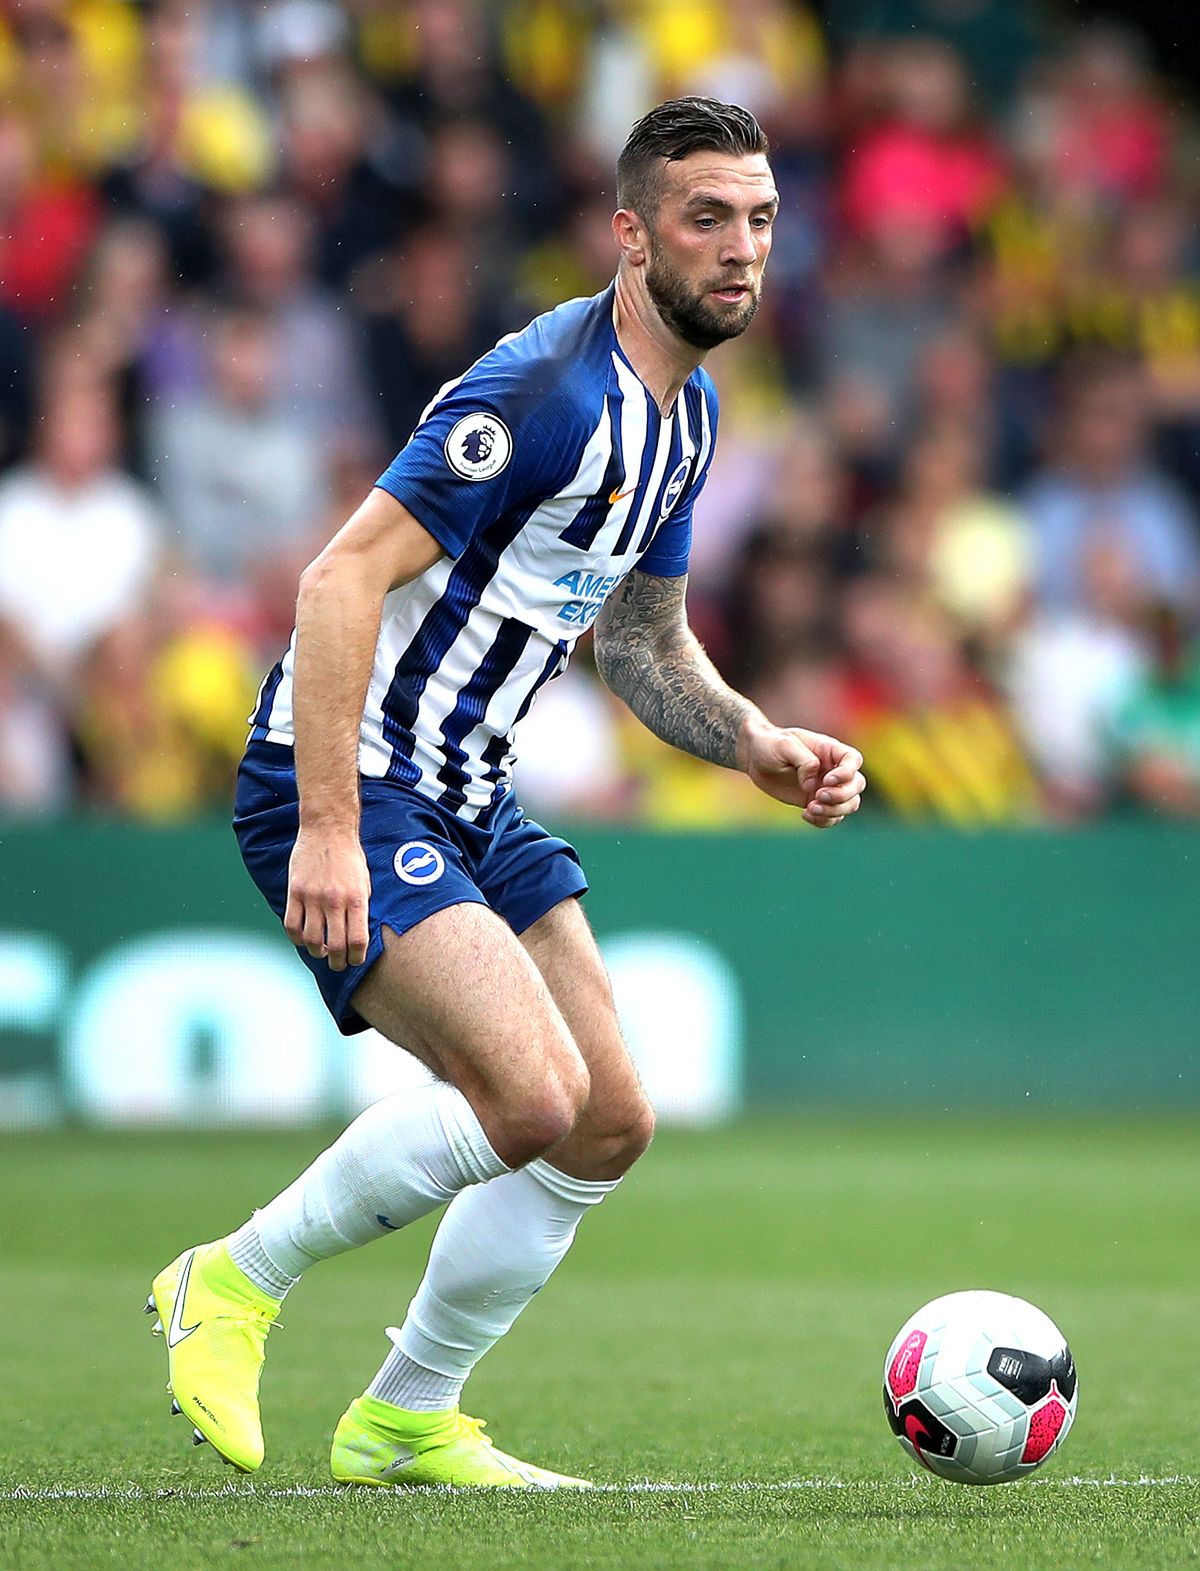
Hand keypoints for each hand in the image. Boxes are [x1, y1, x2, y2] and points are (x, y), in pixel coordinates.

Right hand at [284, 827, 371, 970]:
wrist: (328, 830)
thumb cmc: (350, 857)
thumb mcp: (365, 882)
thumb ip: (361, 908)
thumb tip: (357, 936)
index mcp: (357, 898)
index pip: (357, 940)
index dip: (356, 957)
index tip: (355, 961)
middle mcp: (334, 900)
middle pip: (334, 945)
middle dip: (337, 962)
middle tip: (337, 964)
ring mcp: (312, 897)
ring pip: (310, 939)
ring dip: (316, 952)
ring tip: (320, 952)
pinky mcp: (294, 891)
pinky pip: (291, 925)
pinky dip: (296, 939)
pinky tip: (303, 939)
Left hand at [741, 723, 865, 827]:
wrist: (755, 758)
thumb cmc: (770, 744)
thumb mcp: (784, 745)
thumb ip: (804, 761)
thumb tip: (813, 785)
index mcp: (829, 750)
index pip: (854, 761)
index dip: (847, 774)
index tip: (826, 780)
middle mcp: (833, 770)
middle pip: (857, 785)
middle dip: (841, 795)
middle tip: (817, 796)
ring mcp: (826, 788)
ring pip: (849, 804)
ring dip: (834, 811)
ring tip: (810, 808)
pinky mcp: (815, 802)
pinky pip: (832, 817)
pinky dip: (824, 820)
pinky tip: (805, 814)